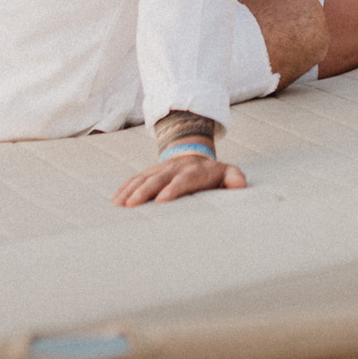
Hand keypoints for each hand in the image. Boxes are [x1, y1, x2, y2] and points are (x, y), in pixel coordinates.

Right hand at [113, 151, 246, 206]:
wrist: (194, 154)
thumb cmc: (212, 173)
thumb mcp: (227, 172)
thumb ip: (234, 178)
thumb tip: (241, 185)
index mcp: (194, 171)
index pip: (184, 180)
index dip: (173, 189)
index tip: (162, 200)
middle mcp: (174, 169)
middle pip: (158, 179)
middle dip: (145, 191)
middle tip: (133, 204)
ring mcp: (160, 169)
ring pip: (143, 178)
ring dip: (131, 190)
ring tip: (120, 203)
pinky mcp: (149, 172)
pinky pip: (134, 179)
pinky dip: (124, 188)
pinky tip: (115, 200)